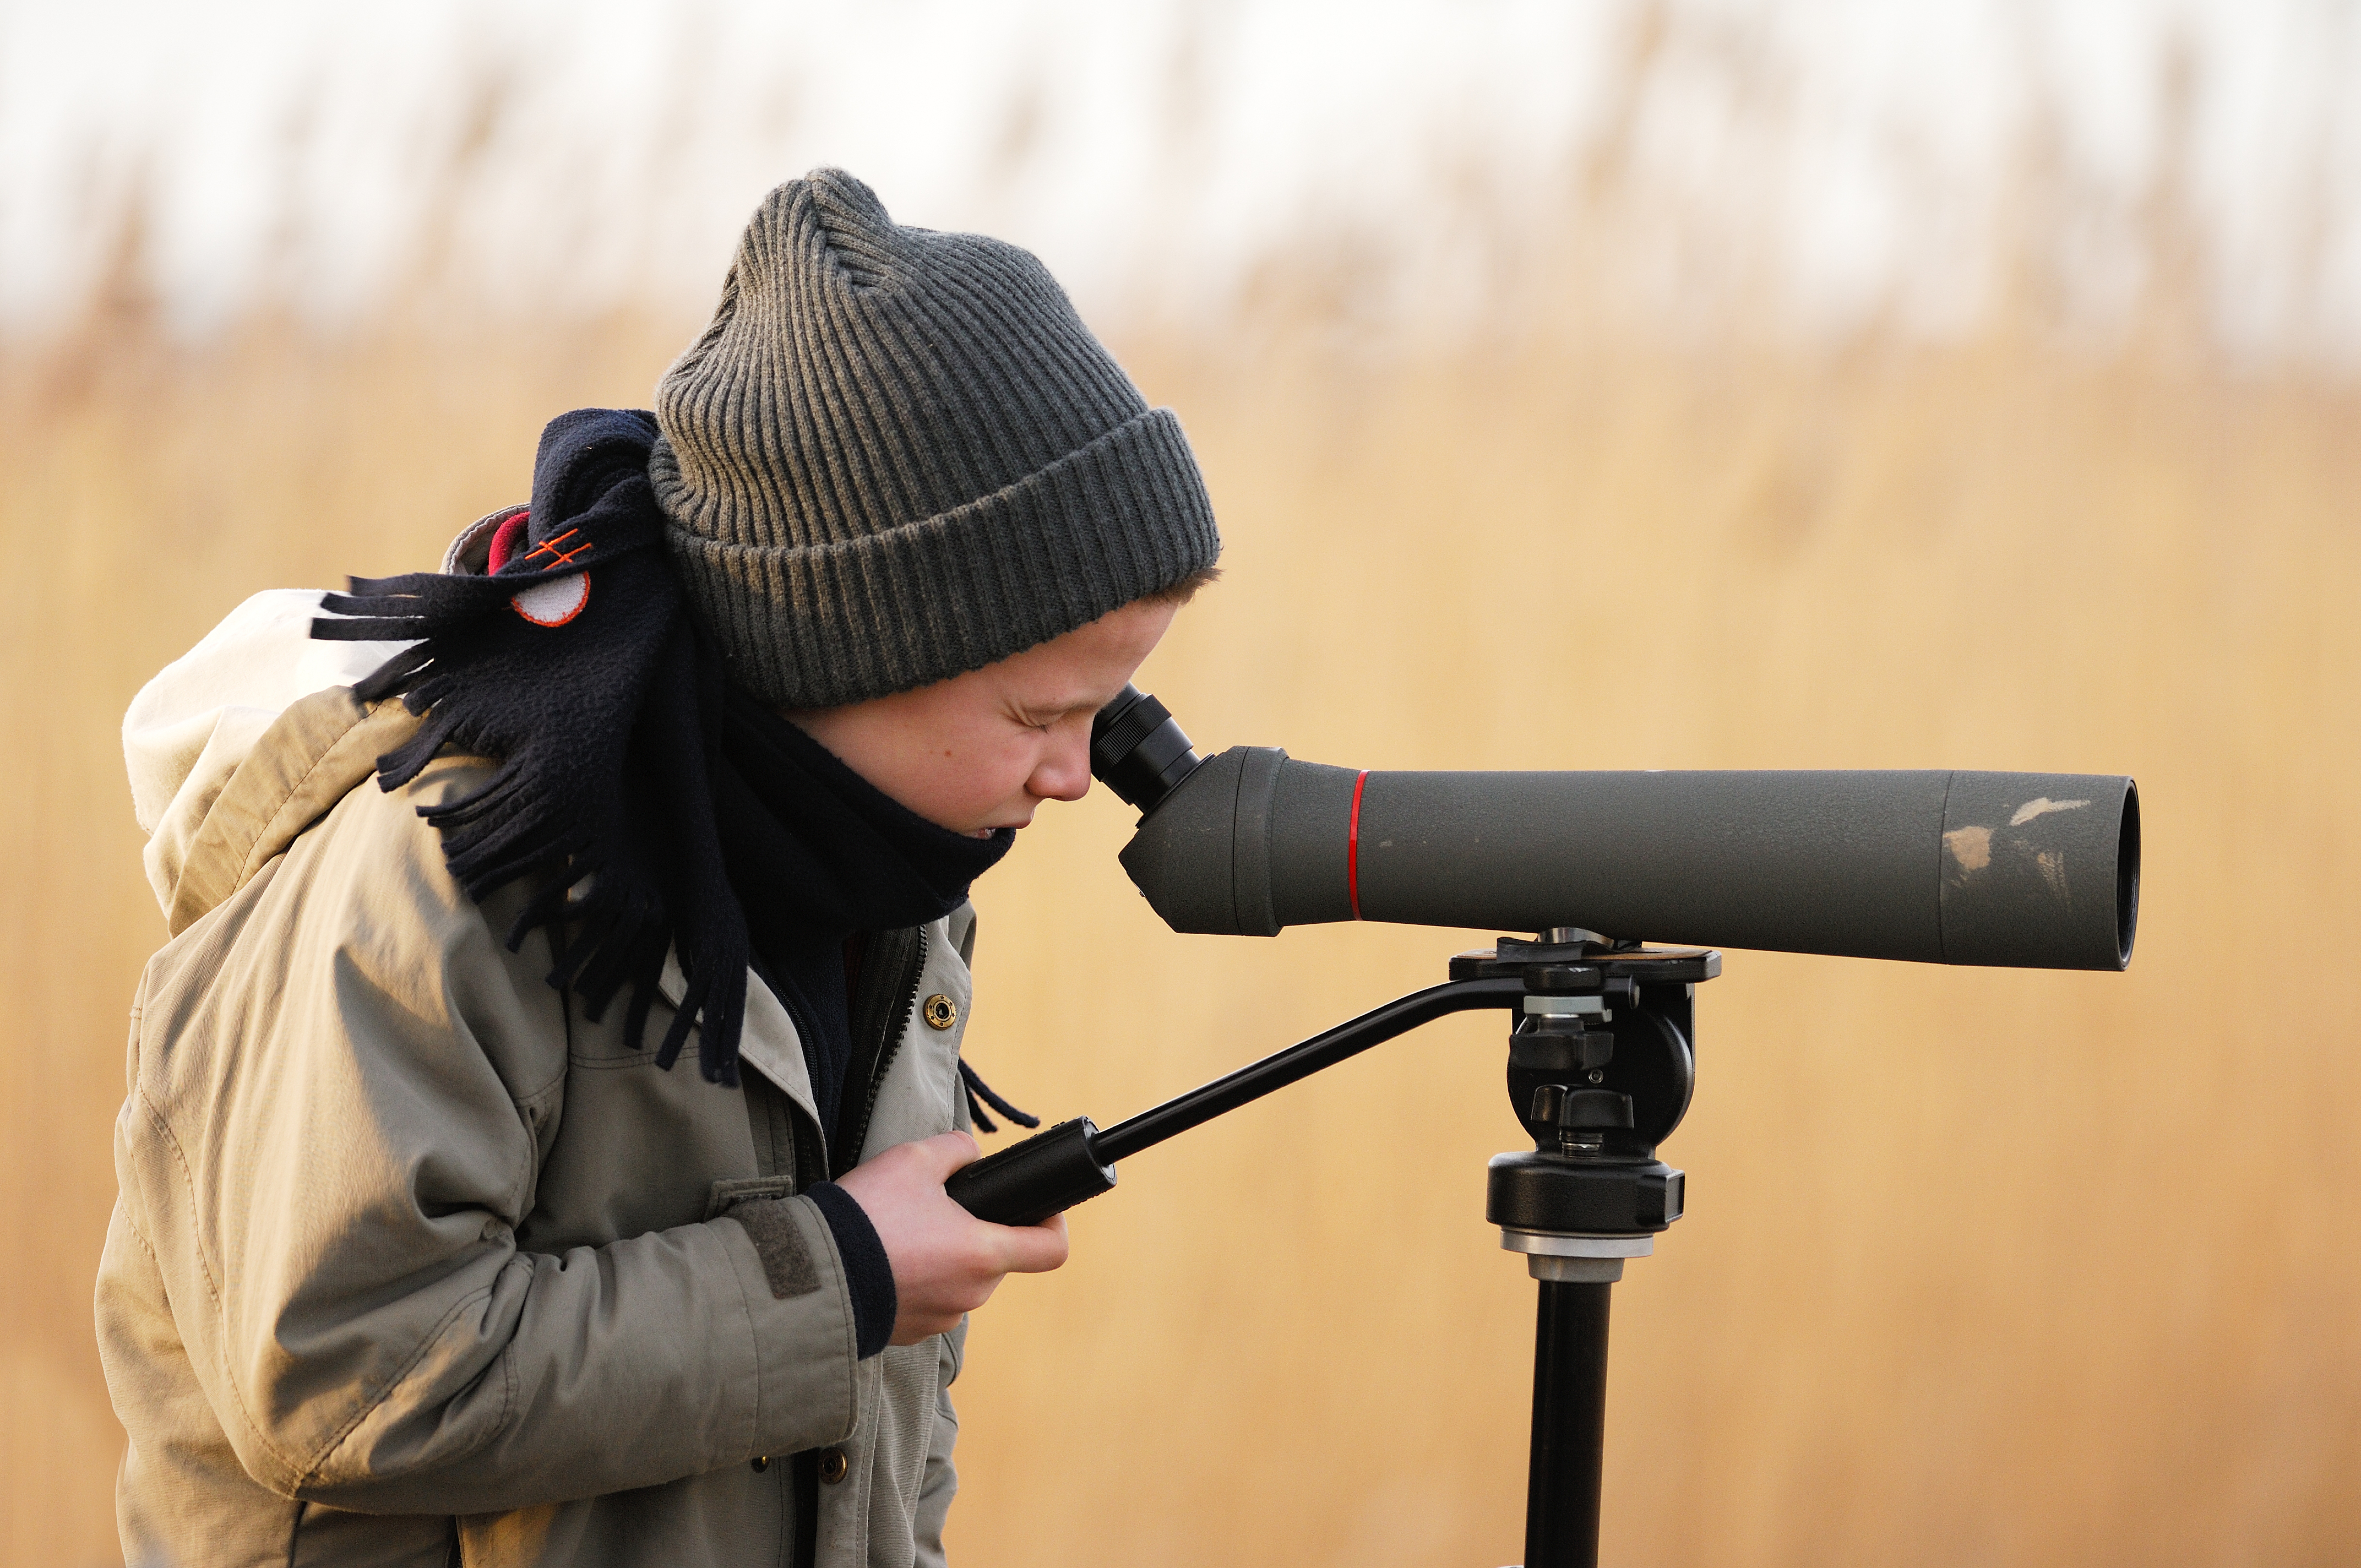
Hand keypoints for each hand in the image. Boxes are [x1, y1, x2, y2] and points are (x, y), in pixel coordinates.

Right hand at [834, 1132, 1069, 1344]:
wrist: (809, 1275)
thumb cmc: (867, 1216)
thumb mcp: (913, 1160)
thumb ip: (955, 1150)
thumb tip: (970, 1154)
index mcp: (983, 1255)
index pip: (1051, 1250)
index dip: (1053, 1224)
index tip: (1040, 1208)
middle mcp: (969, 1295)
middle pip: (995, 1259)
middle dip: (975, 1232)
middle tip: (937, 1208)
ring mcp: (939, 1320)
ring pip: (960, 1280)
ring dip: (943, 1257)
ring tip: (901, 1233)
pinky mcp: (909, 1335)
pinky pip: (929, 1301)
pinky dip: (917, 1280)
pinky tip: (885, 1260)